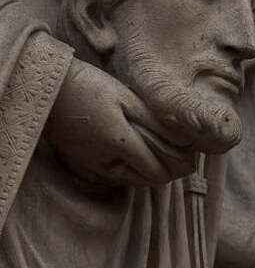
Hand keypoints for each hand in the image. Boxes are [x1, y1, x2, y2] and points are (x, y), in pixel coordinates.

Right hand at [45, 58, 194, 186]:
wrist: (50, 89)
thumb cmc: (90, 87)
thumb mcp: (127, 98)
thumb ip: (155, 121)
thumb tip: (185, 140)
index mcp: (120, 143)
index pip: (159, 171)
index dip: (179, 165)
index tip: (192, 153)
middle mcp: (106, 162)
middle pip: (149, 181)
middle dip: (171, 170)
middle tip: (184, 154)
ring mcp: (93, 166)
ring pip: (134, 181)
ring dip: (152, 171)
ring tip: (165, 151)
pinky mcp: (84, 165)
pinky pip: (117, 176)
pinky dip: (134, 170)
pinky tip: (140, 152)